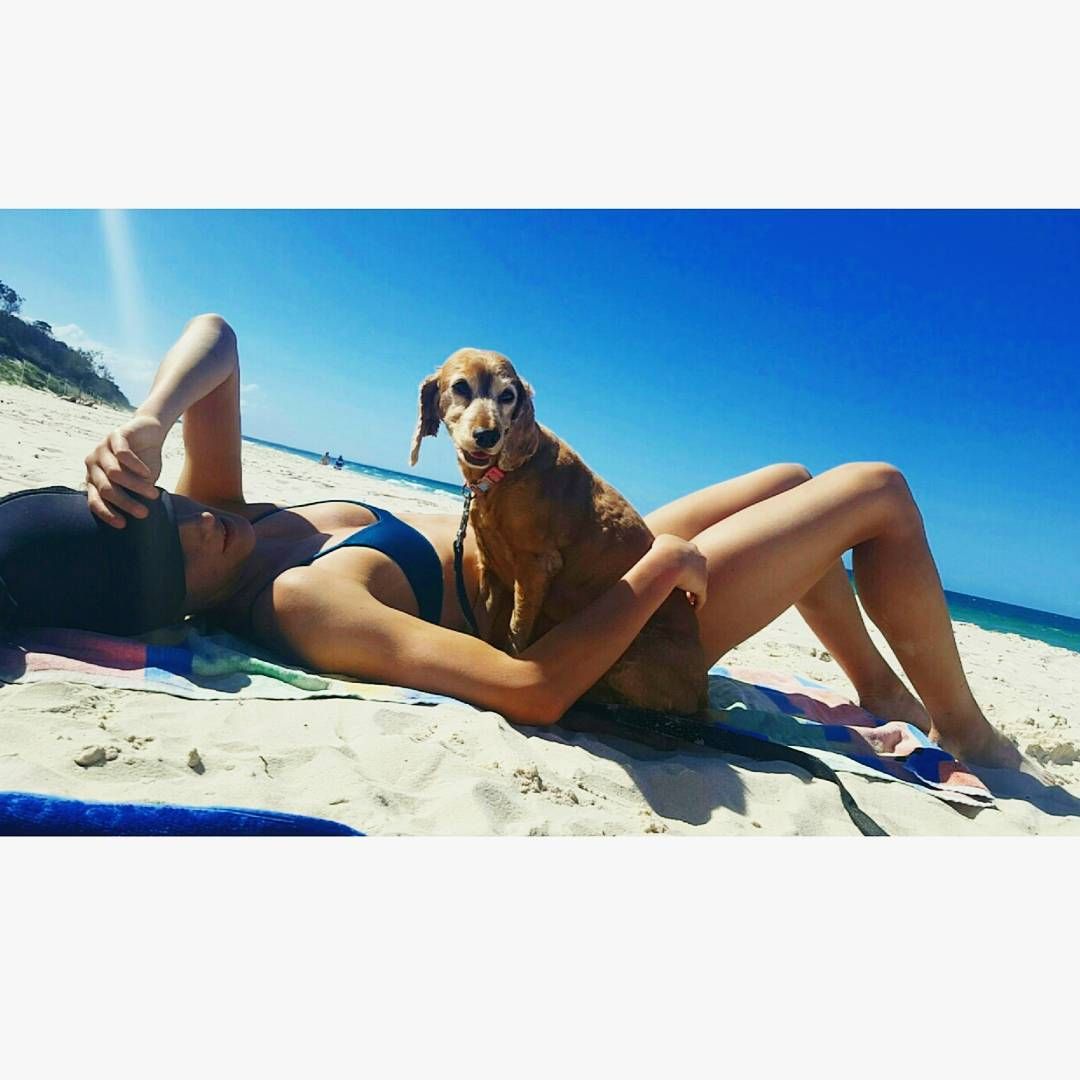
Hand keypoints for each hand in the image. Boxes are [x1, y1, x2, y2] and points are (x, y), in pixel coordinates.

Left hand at [83, 414, 165, 528]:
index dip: (107, 514)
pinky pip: (123, 455)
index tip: (123, 525)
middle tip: (144, 513)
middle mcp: (93, 464)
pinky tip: (148, 474)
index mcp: (94, 478)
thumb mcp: (139, 482)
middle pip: (106, 489)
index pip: (94, 500)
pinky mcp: (114, 436)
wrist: (150, 433)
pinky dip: (137, 467)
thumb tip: (140, 517)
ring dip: (136, 486)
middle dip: (125, 503)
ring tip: (153, 493)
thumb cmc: (144, 462)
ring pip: (115, 474)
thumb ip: (134, 495)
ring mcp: (101, 449)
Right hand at [652, 534, 707, 610]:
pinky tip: (691, 609)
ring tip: (687, 601)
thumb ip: (658, 545)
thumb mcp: (656, 544)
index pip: (689, 556)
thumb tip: (654, 547)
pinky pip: (701, 597)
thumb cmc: (658, 553)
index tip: (675, 572)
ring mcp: (702, 573)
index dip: (682, 565)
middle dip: (691, 576)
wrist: (667, 561)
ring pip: (700, 583)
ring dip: (693, 591)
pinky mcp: (701, 587)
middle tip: (682, 585)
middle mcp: (698, 558)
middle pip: (698, 568)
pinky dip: (697, 604)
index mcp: (689, 547)